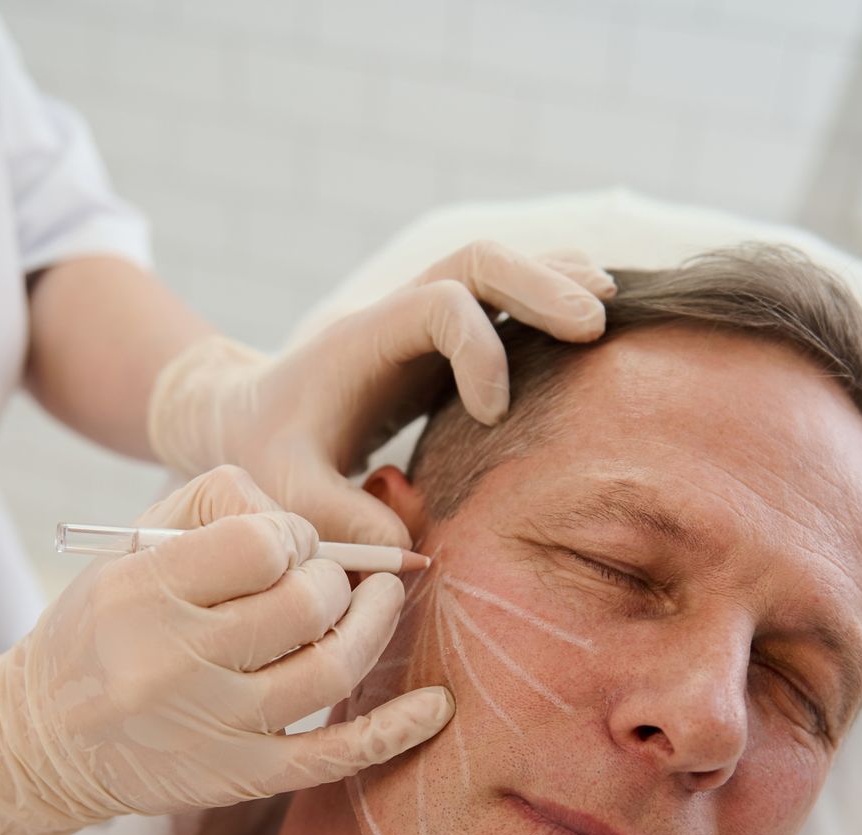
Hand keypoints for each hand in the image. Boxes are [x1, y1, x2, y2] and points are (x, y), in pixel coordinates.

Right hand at [0, 466, 452, 834]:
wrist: (41, 741)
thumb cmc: (105, 625)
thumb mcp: (132, 545)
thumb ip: (215, 504)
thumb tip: (303, 520)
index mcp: (146, 591)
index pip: (262, 542)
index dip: (295, 535)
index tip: (289, 546)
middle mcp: (177, 661)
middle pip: (306, 603)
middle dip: (335, 578)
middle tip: (330, 577)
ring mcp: (215, 726)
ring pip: (331, 669)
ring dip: (374, 627)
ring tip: (382, 601)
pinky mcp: (242, 777)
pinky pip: (336, 755)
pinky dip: (395, 730)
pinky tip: (435, 706)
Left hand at [147, 241, 615, 546]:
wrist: (249, 417)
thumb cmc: (267, 455)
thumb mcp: (285, 491)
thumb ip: (337, 518)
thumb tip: (410, 547)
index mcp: (364, 337)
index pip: (440, 303)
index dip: (480, 348)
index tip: (491, 416)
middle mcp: (400, 313)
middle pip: (481, 260)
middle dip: (541, 283)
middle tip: (596, 326)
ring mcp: (426, 320)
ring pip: (500, 266)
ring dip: (556, 279)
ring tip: (611, 310)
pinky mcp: (445, 341)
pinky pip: (505, 299)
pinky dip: (550, 297)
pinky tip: (593, 320)